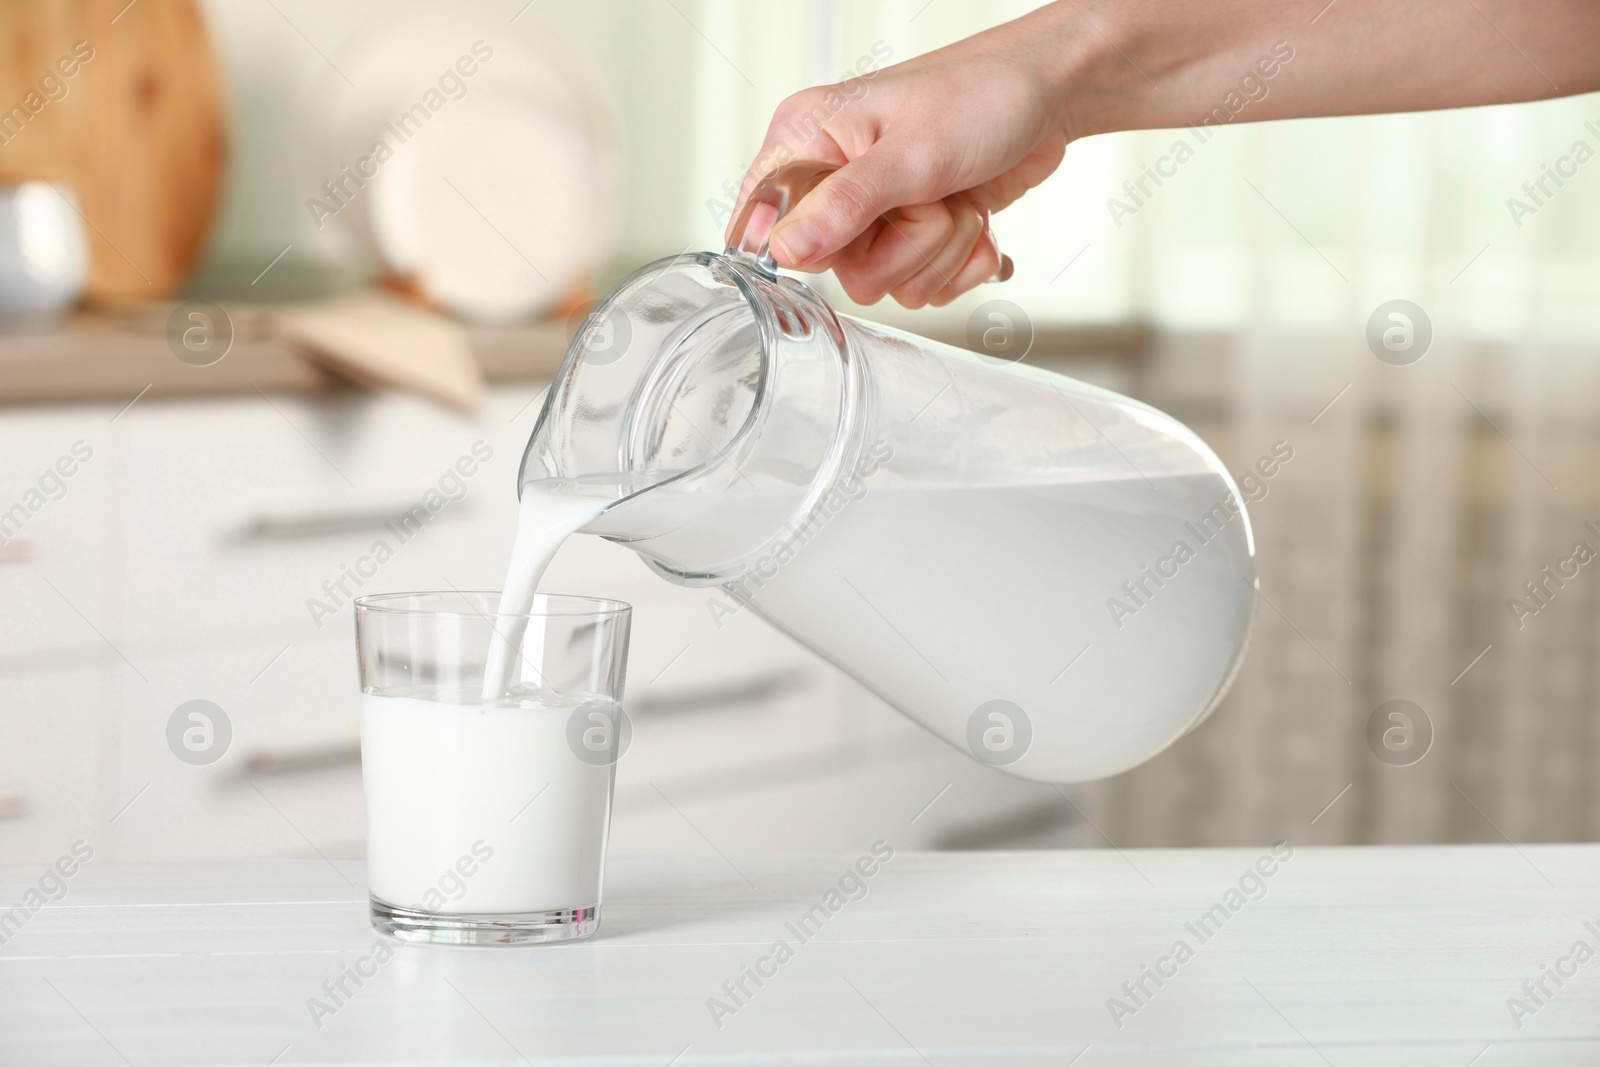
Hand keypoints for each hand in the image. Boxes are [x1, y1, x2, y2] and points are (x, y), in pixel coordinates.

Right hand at [727, 11, 1076, 308]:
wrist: (1050, 96)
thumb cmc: (980, 96)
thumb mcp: (911, 152)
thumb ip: (844, 205)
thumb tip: (784, 250)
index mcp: (807, 141)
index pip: (766, 226)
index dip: (814, 242)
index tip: (864, 222)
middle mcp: (833, 178)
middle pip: (837, 270)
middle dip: (901, 246)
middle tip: (929, 196)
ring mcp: (875, 212)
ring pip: (884, 284)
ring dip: (939, 250)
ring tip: (955, 197)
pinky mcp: (913, 235)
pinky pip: (922, 287)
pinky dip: (960, 261)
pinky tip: (972, 217)